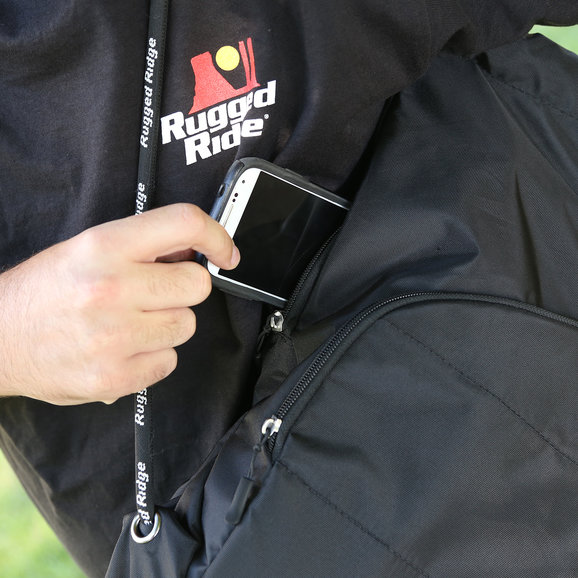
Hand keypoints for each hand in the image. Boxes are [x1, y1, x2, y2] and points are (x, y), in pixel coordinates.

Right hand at [0, 204, 239, 404]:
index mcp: (104, 247)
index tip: (225, 252)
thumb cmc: (44, 291)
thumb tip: (196, 246)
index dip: (217, 236)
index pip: (184, 224)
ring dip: (167, 323)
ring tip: (130, 322)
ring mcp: (114, 336)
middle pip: (198, 285)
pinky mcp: (115, 376)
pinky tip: (124, 347)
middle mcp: (111, 288)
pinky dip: (153, 356)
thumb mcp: (87, 248)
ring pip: (186, 325)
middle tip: (154, 293)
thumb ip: (143, 246)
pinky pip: (169, 361)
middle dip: (183, 288)